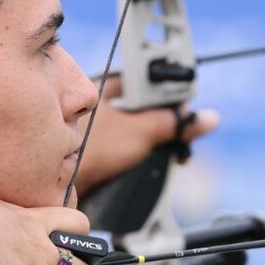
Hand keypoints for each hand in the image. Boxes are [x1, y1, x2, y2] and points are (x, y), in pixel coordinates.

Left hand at [73, 78, 218, 195]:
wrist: (57, 186)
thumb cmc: (88, 151)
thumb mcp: (138, 133)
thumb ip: (173, 124)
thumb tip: (207, 118)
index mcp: (107, 86)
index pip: (146, 78)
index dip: (169, 89)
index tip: (188, 103)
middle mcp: (101, 104)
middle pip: (144, 104)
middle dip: (167, 118)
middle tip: (184, 133)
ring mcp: (98, 128)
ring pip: (137, 125)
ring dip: (157, 137)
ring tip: (175, 151)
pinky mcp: (97, 150)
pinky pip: (128, 143)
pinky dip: (144, 151)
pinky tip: (153, 162)